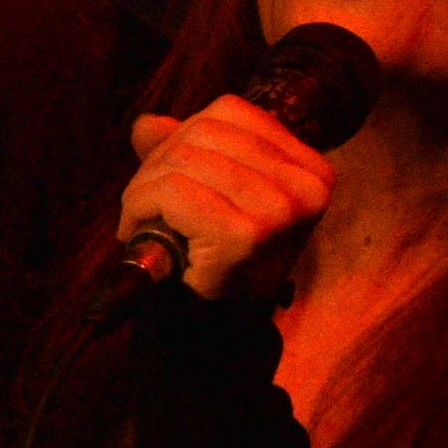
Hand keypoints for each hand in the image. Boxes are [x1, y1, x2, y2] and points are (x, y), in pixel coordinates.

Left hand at [116, 98, 333, 301]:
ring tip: (141, 219)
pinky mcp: (246, 234)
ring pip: (183, 159)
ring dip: (143, 187)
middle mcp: (306, 186)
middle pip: (205, 133)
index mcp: (310, 168)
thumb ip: (182, 153)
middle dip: (159, 162)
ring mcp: (280, 210)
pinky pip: (172, 192)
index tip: (167, 173)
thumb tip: (146, 124)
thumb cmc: (217, 260)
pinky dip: (140, 206)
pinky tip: (137, 229)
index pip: (231, 113)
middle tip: (144, 202)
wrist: (216, 333)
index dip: (183, 135)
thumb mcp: (211, 194)